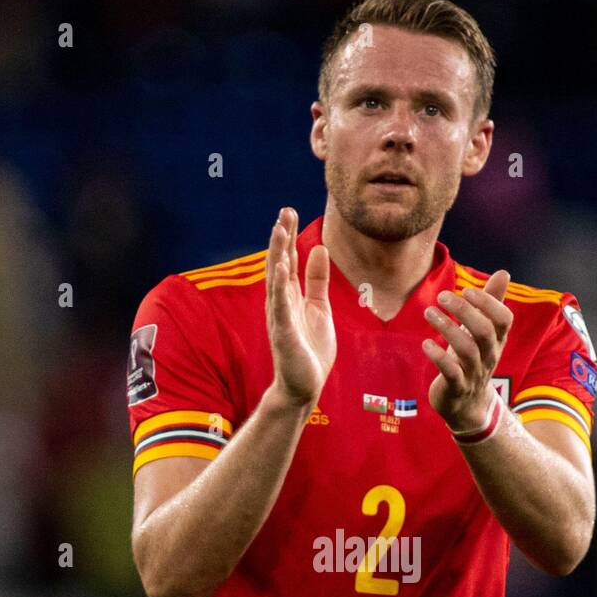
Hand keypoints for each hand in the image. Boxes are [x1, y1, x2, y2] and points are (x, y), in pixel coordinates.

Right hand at [265, 207, 336, 408]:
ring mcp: (280, 317)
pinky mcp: (284, 334)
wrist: (305, 385)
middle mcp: (281, 303)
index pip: (287, 260)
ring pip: (276, 280)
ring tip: (278, 230)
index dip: (288, 236)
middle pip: (279, 264)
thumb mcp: (320, 307)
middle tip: (283, 211)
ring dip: (277, 255)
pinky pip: (281, 308)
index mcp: (291, 296)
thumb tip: (320, 249)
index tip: (289, 211)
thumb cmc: (310, 349)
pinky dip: (280, 289)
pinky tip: (280, 271)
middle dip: (281, 238)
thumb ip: (317, 280)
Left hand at [423, 269, 512, 432]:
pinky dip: (438, 356)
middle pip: (483, 331)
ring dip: (446, 328)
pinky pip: (450, 372)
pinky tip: (426, 343)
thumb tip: (503, 273)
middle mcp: (489, 356)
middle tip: (442, 296)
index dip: (488, 302)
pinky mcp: (456, 387)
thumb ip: (492, 302)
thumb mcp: (484, 331)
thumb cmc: (473, 359)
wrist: (468, 405)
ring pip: (466, 349)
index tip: (466, 290)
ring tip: (429, 312)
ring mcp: (473, 373)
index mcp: (497, 340)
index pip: (503, 318)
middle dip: (463, 311)